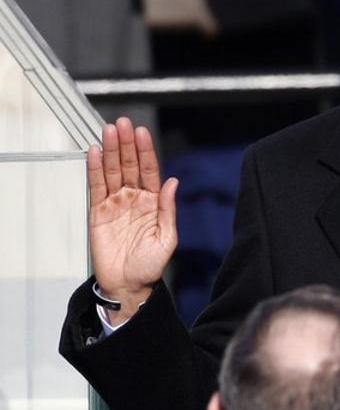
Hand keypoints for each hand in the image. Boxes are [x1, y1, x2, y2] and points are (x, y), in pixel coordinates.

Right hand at [88, 118, 177, 323]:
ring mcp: (116, 204)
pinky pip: (96, 187)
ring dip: (110, 151)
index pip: (149, 171)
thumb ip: (168, 209)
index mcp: (153, 203)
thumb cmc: (150, 266)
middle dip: (126, 144)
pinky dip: (94, 169)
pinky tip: (94, 153)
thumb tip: (174, 183)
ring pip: (112, 171)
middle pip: (129, 165)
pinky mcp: (98, 212)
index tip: (142, 133)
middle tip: (123, 124)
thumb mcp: (167, 238)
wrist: (129, 285)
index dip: (145, 152)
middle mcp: (134, 199)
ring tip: (108, 131)